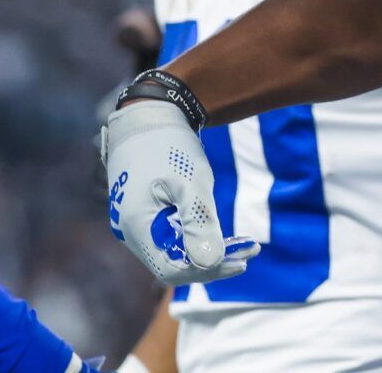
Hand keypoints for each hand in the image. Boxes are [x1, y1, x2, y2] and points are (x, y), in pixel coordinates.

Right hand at [101, 100, 257, 286]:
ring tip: (243, 244)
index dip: (208, 271)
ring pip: (174, 250)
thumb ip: (199, 223)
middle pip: (174, 264)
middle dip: (213, 262)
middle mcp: (132, 230)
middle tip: (249, 252)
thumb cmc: (170, 143)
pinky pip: (171, 235)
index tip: (240, 262)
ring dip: (208, 249)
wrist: (152, 111)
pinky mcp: (146, 212)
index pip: (172, 269)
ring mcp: (137, 222)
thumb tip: (211, 262)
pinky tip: (221, 231)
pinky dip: (197, 236)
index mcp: (137, 226)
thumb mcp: (190, 182)